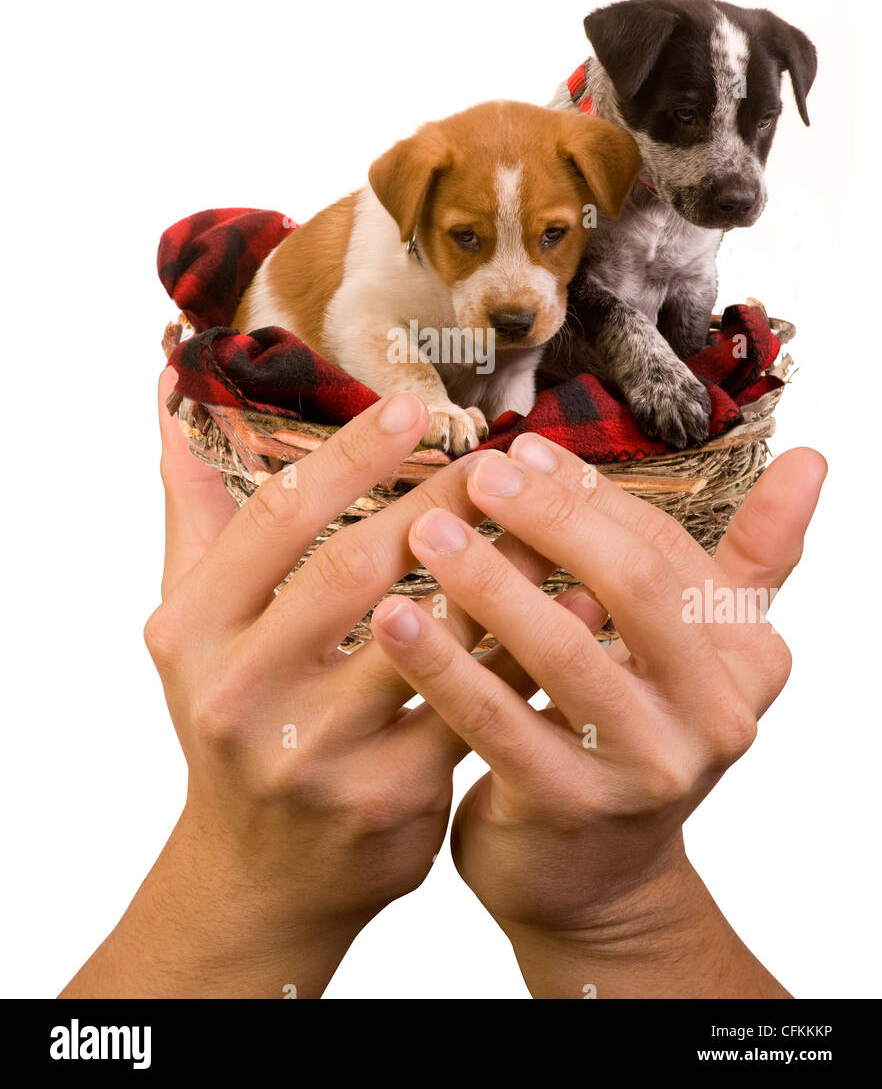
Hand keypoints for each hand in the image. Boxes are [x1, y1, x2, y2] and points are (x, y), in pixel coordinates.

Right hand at [61, 374, 509, 998]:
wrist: (259, 876)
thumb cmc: (233, 716)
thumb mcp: (192, 625)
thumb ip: (195, 510)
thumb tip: (176, 394)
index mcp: (193, 631)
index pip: (276, 519)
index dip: (349, 457)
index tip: (413, 409)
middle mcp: (239, 694)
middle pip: (353, 571)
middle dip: (437, 504)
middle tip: (500, 457)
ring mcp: (311, 754)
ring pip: (425, 638)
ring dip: (494, 570)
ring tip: (548, 516)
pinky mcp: (385, 801)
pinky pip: (471, 706)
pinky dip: (522, 651)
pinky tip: (571, 605)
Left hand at [371, 433, 825, 997]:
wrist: (594, 879)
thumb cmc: (631, 733)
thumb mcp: (695, 650)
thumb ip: (754, 558)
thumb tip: (815, 459)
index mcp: (747, 657)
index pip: (665, 548)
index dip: (591, 495)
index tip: (522, 452)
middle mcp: (715, 714)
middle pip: (633, 587)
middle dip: (552, 521)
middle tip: (480, 476)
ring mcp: (648, 768)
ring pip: (564, 651)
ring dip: (489, 582)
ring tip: (425, 532)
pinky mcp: (573, 809)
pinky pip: (498, 721)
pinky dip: (443, 664)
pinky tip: (393, 617)